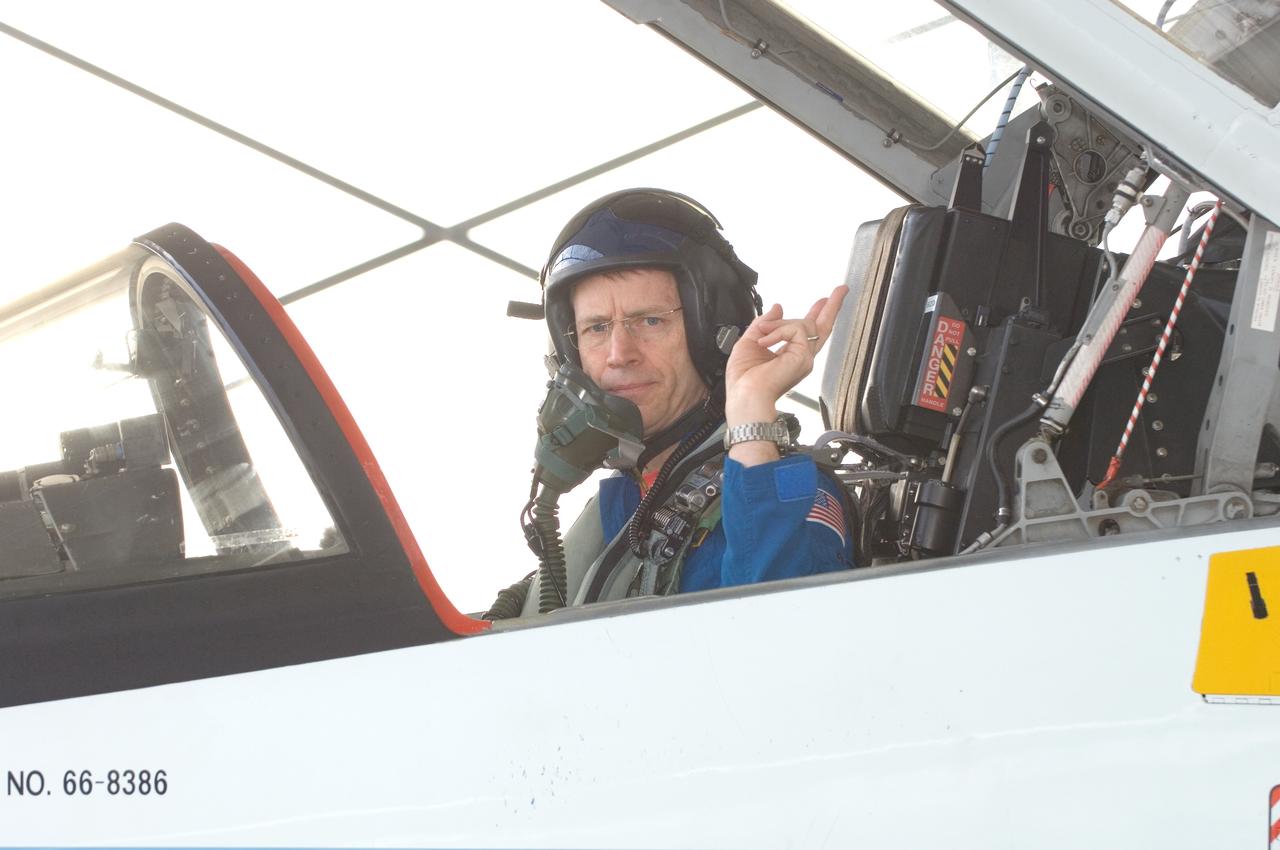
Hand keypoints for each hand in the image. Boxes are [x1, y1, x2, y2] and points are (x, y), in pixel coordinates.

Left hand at [724, 284, 848, 464]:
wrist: (746, 397)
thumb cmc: (744, 380)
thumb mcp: (749, 342)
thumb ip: (764, 324)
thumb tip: (778, 307)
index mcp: (789, 355)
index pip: (807, 331)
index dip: (817, 314)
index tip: (823, 300)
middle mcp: (800, 357)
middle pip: (822, 327)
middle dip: (831, 306)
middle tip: (842, 289)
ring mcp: (805, 357)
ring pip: (803, 323)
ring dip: (778, 325)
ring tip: (763, 338)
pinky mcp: (804, 356)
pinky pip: (796, 328)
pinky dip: (778, 330)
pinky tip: (766, 342)